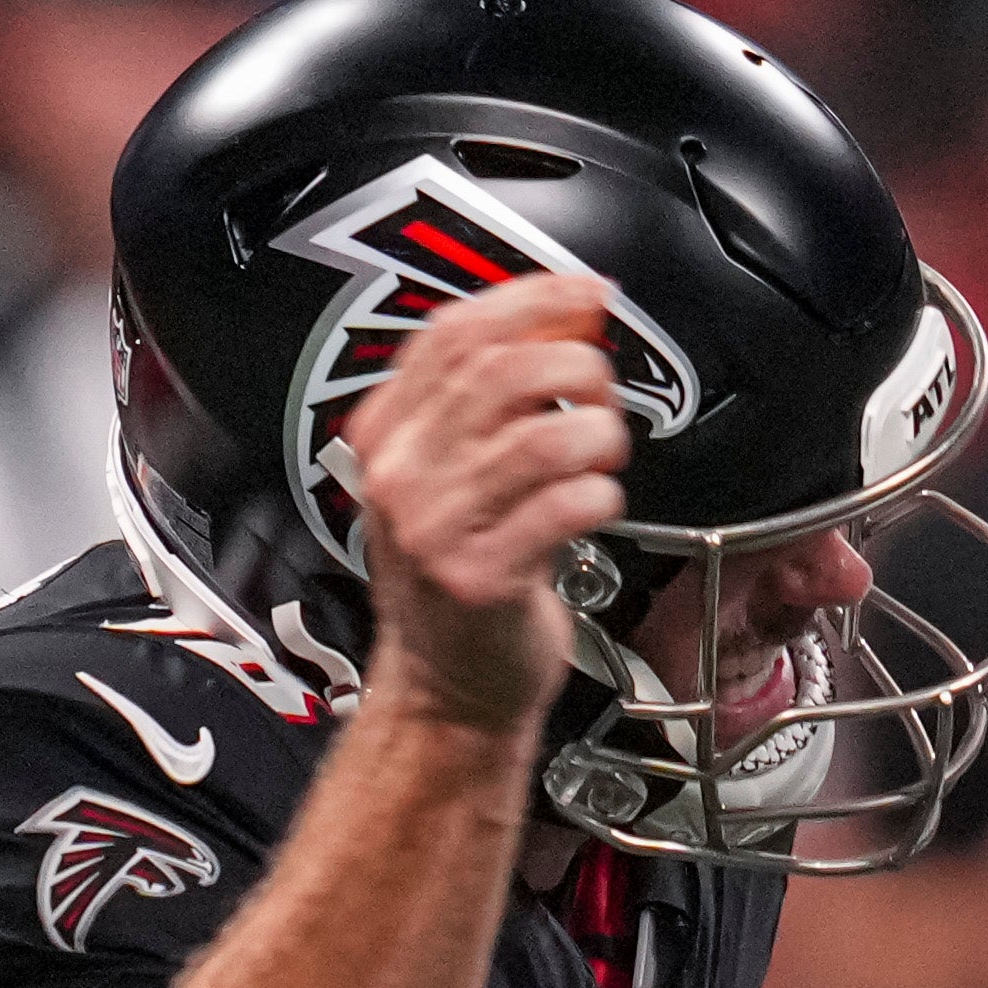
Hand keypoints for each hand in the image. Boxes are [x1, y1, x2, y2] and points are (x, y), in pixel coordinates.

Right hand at [335, 275, 631, 738]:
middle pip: (502, 372)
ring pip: (544, 437)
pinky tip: (595, 509)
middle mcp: (401, 476)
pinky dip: (601, 498)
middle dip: (578, 367)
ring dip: (598, 435)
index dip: (532, 299)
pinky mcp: (481, 578)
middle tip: (601, 392)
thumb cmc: (457, 578)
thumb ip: (482, 404)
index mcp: (385, 436)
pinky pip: (567, 506)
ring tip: (602, 456)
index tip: (586, 295)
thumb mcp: (442, 477)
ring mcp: (435, 529)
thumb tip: (566, 323)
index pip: (453, 335)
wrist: (444, 691)